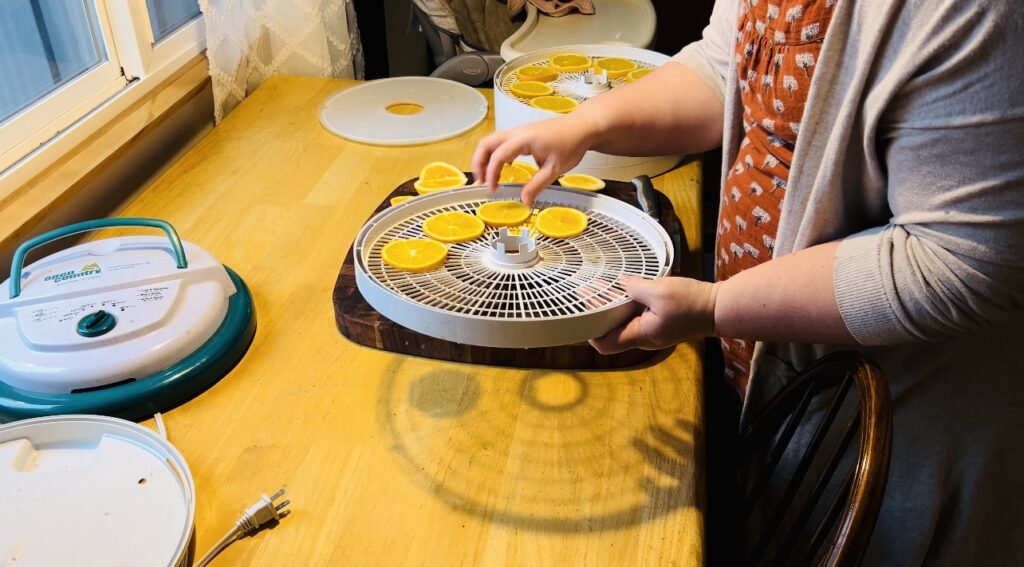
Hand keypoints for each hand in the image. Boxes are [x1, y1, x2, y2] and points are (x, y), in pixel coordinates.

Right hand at [471, 114, 598, 206]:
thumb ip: (537, 185)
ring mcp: (518, 131)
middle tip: (481, 182)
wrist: (581, 127)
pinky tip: (503, 168)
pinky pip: (501, 142)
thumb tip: (524, 201)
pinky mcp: (522, 134)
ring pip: (492, 141)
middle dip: (479, 163)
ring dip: (485, 158)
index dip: (491, 174)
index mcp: (523, 139)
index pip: (498, 156)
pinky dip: (495, 154)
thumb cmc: (571, 144)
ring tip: (488, 177)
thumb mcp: (554, 169)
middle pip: (486, 144)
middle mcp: (516, 132)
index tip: (493, 189)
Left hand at [590, 276, 718, 354]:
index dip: (590, 332)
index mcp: (640, 334)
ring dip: (612, 308)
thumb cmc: (691, 302)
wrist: (719, 308)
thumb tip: (620, 284)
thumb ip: (635, 287)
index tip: (582, 313)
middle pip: (612, 333)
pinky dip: (627, 306)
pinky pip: (637, 318)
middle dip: (598, 314)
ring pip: (624, 324)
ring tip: (600, 289)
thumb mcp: (659, 290)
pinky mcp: (659, 324)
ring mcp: (652, 332)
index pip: (605, 344)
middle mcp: (644, 338)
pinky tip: (623, 290)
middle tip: (586, 294)